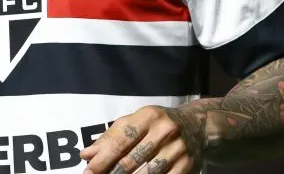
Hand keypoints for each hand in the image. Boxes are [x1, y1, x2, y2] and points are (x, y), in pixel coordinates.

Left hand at [80, 105, 203, 173]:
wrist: (196, 126)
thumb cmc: (157, 124)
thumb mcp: (135, 122)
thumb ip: (111, 137)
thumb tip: (87, 154)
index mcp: (148, 116)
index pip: (121, 140)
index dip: (102, 158)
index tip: (88, 170)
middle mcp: (164, 131)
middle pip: (132, 159)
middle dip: (111, 172)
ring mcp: (178, 150)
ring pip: (147, 173)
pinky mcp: (187, 166)